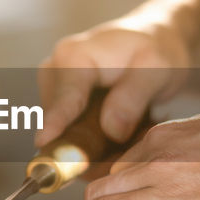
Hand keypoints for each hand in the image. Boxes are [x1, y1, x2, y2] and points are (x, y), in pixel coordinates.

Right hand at [36, 16, 191, 145]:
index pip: (65, 97)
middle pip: (60, 121)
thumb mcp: (156, 68)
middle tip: (119, 157)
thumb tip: (112, 130)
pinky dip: (94, 143)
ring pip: (65, 131)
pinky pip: (72, 133)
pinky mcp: (61, 104)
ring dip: (93, 146)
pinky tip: (120, 140)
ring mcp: (54, 89)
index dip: (56, 123)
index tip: (44, 144)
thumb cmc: (155, 49)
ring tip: (128, 140)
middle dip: (84, 147)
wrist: (153, 41)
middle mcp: (55, 71)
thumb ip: (133, 97)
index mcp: (74, 56)